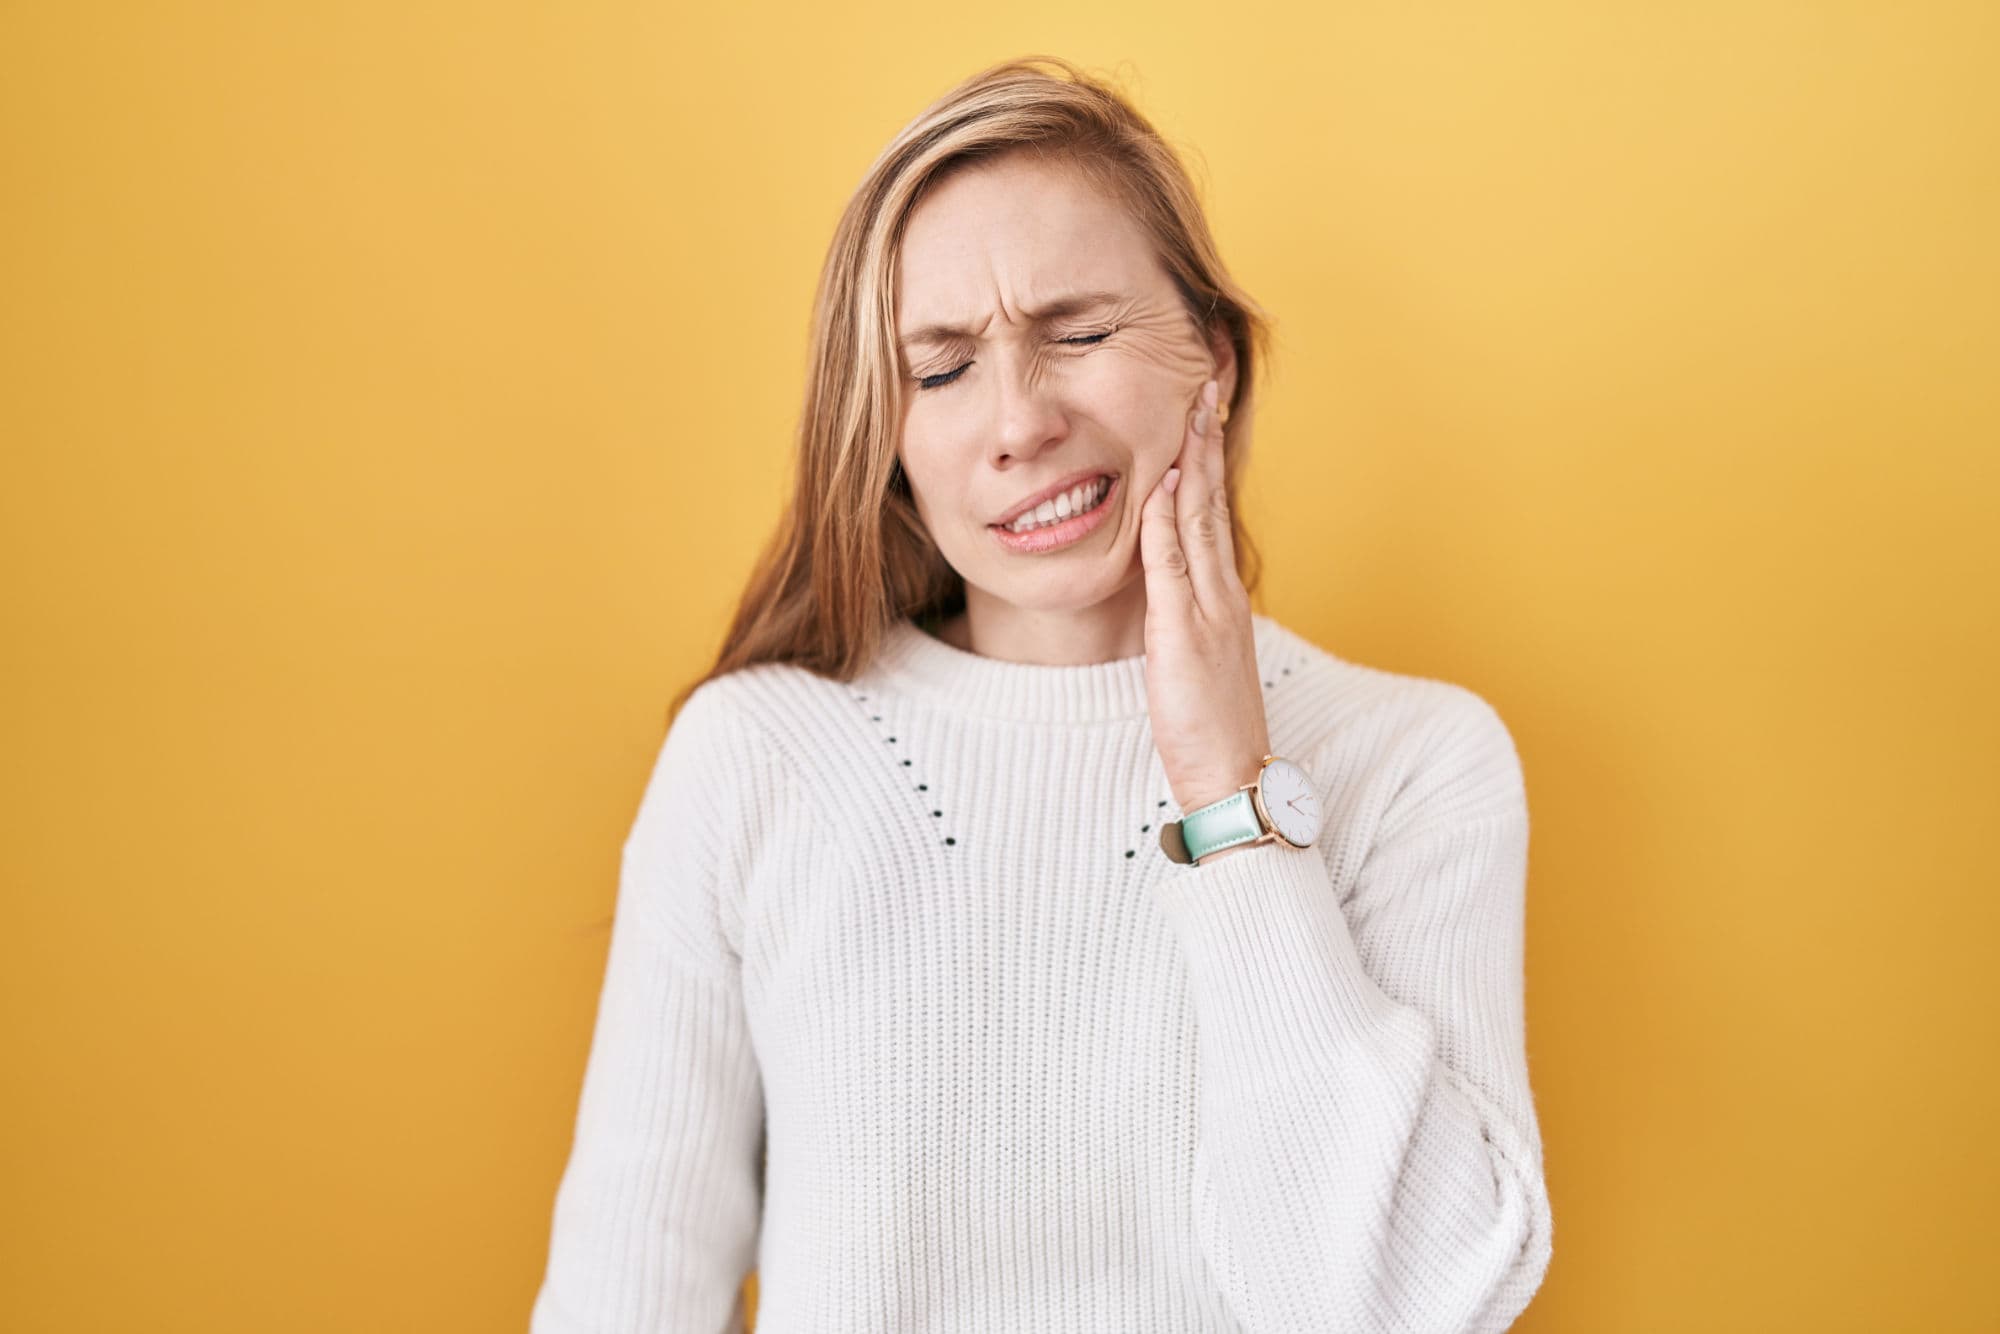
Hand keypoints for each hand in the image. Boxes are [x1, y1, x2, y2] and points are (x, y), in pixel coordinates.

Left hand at [1139, 377, 1269, 848]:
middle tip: (1205, 377)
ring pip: (1202, 519)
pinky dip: (1172, 520)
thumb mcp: (1195, 658)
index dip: (1207, 456)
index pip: (1213, 511)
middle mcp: (1222, 593)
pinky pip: (1176, 566)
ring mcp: (1210, 610)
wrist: (1233, 777)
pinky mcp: (1187, 634)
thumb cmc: (1211, 727)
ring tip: (1191, 405)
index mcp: (1222, 597)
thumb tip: (1162, 579)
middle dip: (1207, 436)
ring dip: (1196, 459)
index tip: (1201, 406)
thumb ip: (1182, 615)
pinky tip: (1168, 482)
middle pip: (1214, 499)